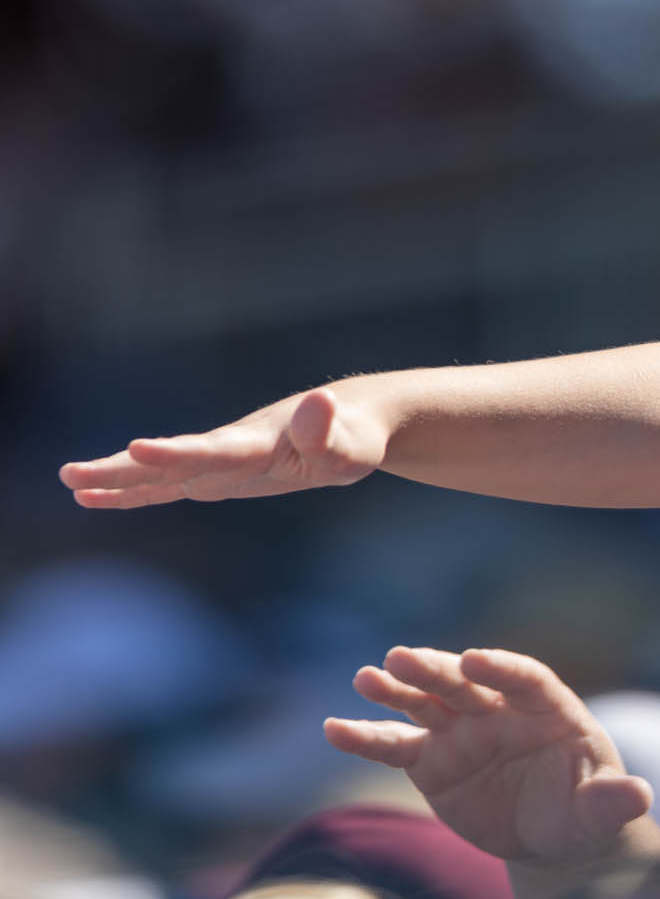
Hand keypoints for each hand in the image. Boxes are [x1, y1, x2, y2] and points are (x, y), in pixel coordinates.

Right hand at [58, 386, 386, 508]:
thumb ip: (326, 431)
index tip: (136, 447)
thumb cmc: (351, 439)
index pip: (212, 452)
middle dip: (123, 470)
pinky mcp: (219, 475)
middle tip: (71, 473)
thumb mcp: (347, 445)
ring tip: (69, 482)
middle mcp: (229, 450)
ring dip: (116, 478)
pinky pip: (169, 486)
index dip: (176, 454)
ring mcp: (219, 462)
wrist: (345, 422)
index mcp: (256, 445)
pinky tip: (95, 497)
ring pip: (160, 473)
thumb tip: (321, 401)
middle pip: (170, 462)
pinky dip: (134, 492)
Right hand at [324, 646, 656, 864]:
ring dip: (397, 690)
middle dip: (437, 670)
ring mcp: (463, 731)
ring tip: (366, 678)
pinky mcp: (432, 761)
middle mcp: (500, 709)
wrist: (550, 832)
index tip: (475, 660)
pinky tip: (334, 728)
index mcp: (549, 707)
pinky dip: (365, 737)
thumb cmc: (583, 809)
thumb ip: (613, 799)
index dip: (501, 667)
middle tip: (401, 657)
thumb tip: (640, 794)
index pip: (525, 676)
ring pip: (426, 703)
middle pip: (466, 682)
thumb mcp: (602, 809)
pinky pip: (395, 745)